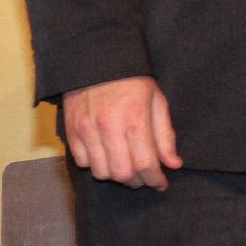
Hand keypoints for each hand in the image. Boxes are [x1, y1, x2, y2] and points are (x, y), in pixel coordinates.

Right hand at [62, 76, 182, 189]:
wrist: (97, 61)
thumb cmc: (133, 81)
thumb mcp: (157, 101)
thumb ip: (165, 135)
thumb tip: (174, 164)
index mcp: (135, 120)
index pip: (145, 163)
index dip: (155, 179)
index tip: (161, 183)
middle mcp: (109, 128)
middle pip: (122, 173)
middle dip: (137, 181)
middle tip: (145, 177)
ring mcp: (87, 131)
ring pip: (101, 172)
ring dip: (116, 175)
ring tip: (126, 167)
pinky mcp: (71, 132)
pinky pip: (82, 162)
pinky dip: (95, 165)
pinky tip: (106, 156)